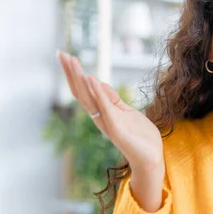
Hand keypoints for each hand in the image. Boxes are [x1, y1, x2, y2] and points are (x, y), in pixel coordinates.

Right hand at [57, 51, 163, 172]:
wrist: (151, 158)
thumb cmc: (140, 137)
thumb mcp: (126, 112)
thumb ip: (113, 99)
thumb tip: (99, 82)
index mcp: (102, 112)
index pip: (84, 90)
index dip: (74, 74)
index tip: (66, 56)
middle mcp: (100, 117)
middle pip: (80, 92)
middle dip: (71, 73)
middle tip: (61, 54)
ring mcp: (107, 123)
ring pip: (88, 98)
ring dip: (79, 79)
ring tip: (72, 61)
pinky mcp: (117, 129)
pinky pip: (105, 108)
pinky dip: (98, 93)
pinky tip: (91, 79)